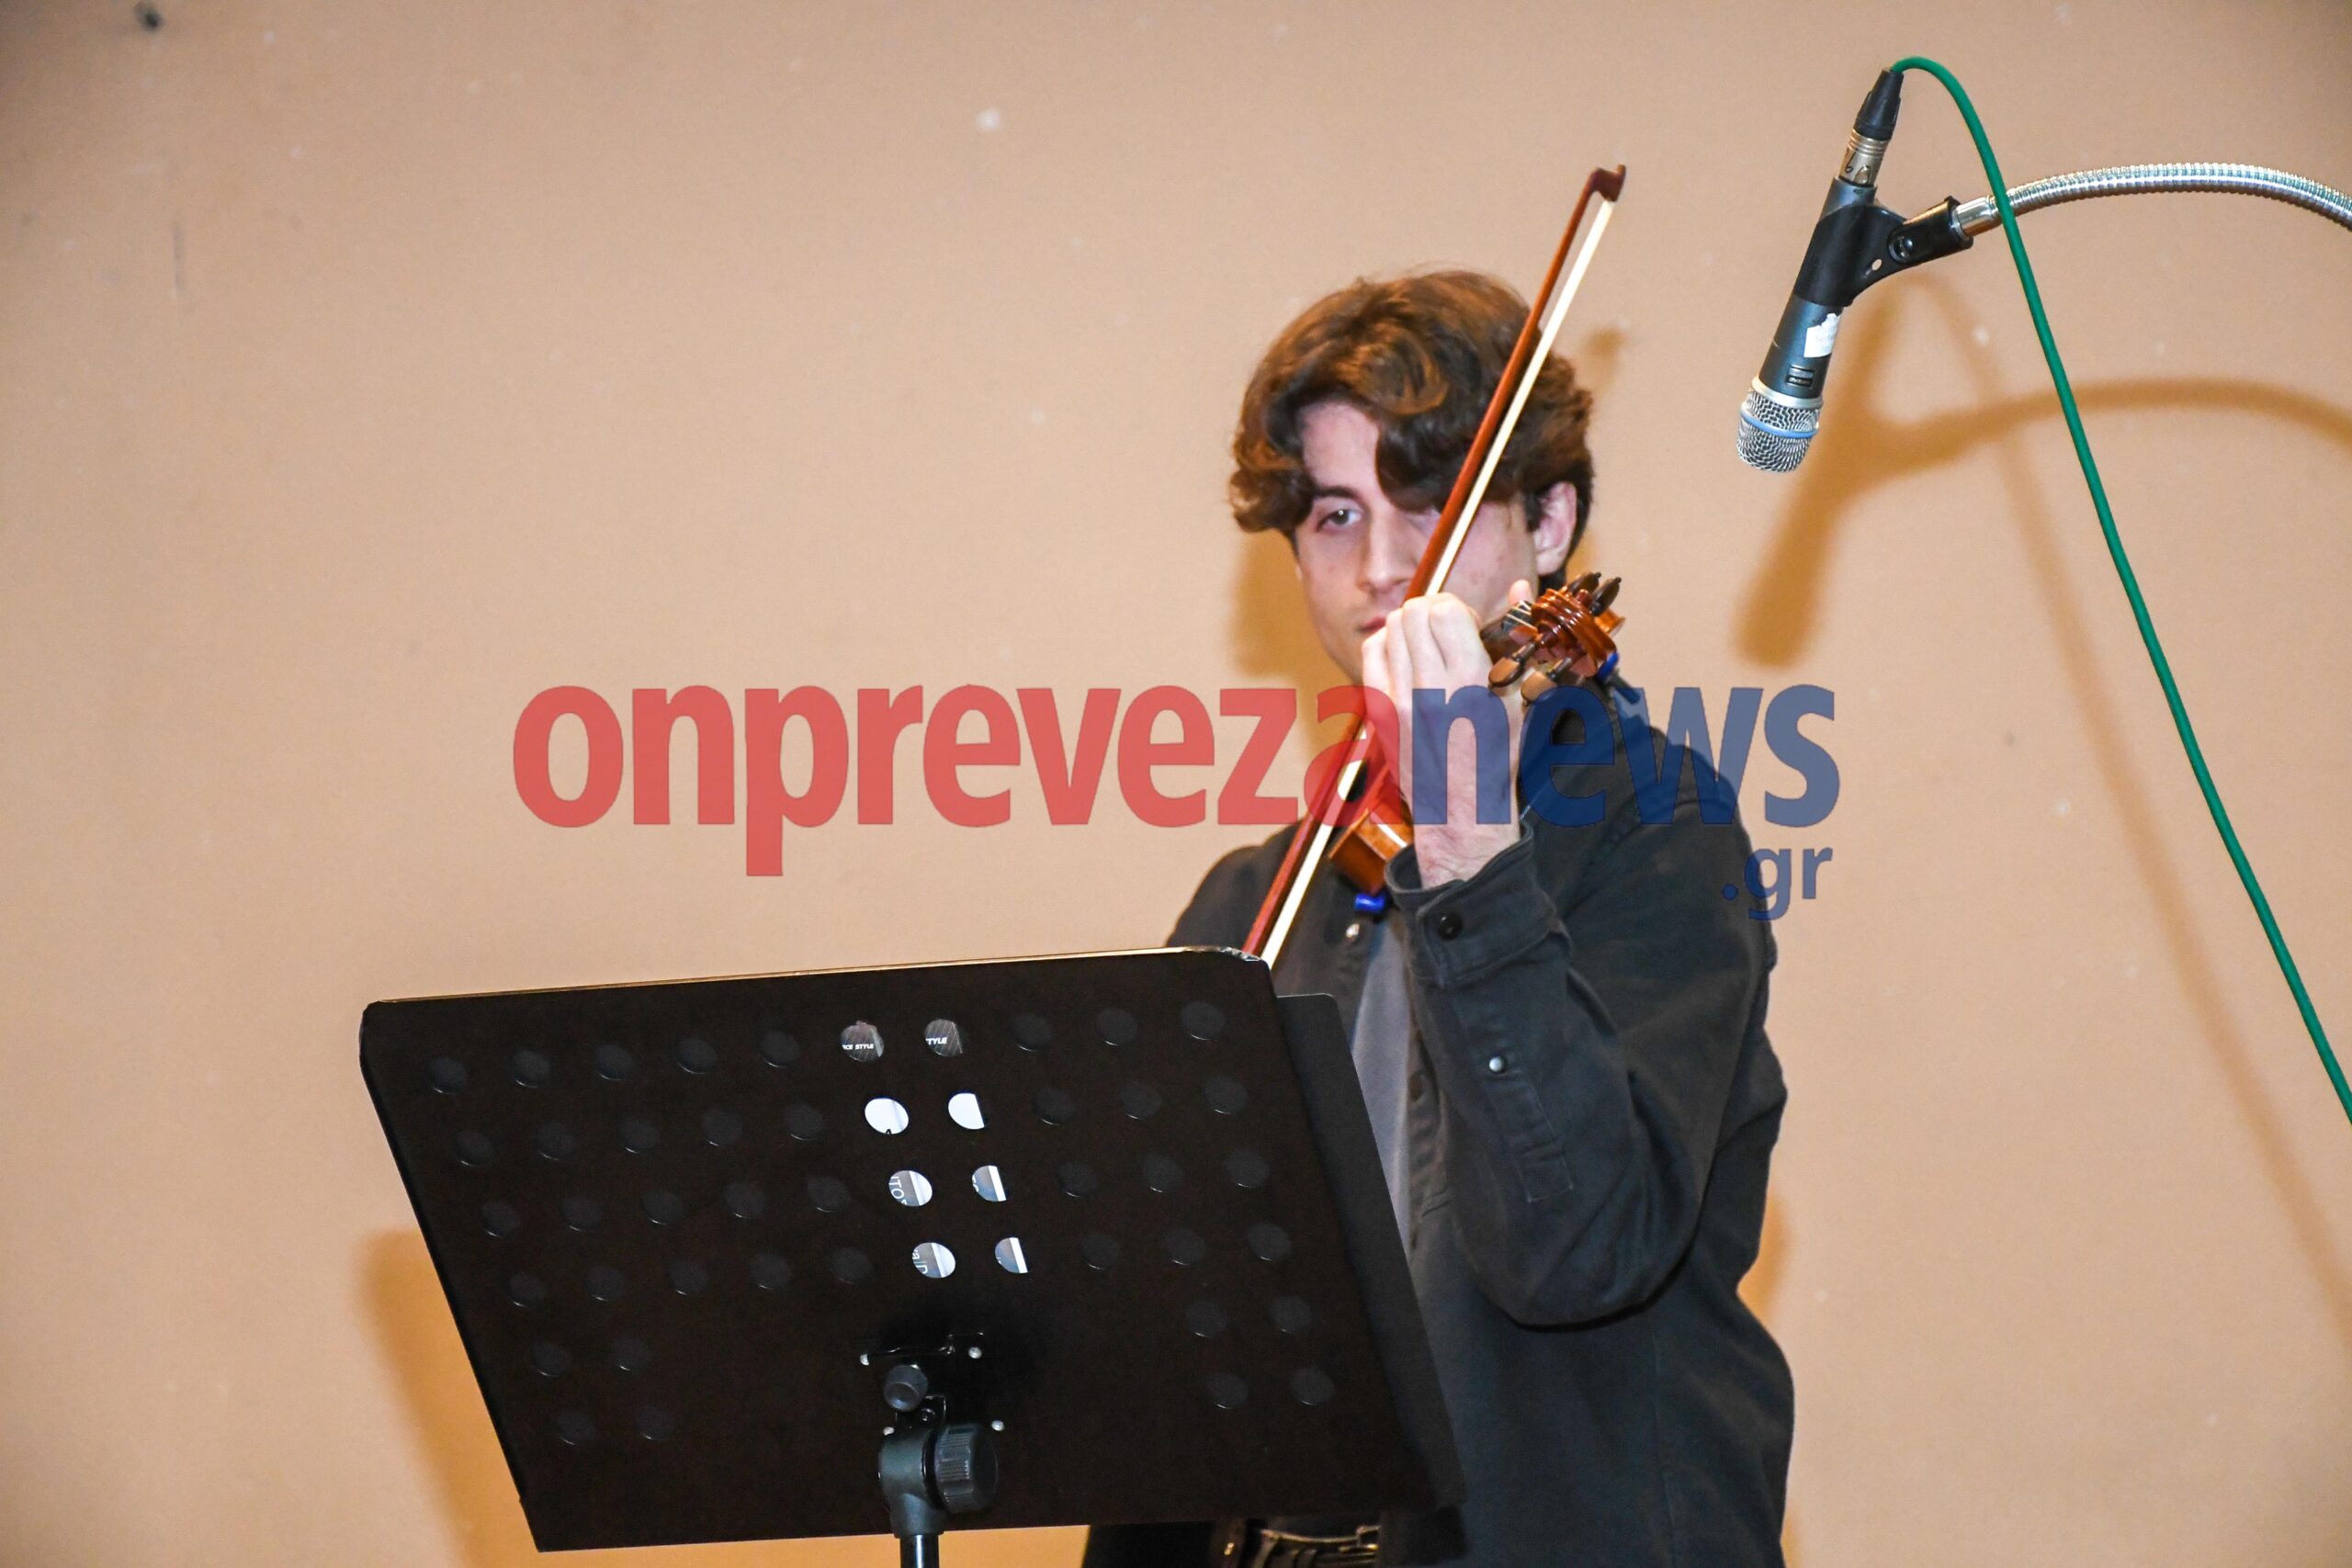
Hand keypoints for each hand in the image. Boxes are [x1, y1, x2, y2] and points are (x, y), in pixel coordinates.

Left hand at [1360, 579, 1531, 886]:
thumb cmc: (1498, 756)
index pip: (1443, 609)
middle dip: (1432, 612)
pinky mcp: (1378, 712)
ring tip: (1428, 646)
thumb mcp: (1520, 697)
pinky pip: (1371, 655)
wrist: (1461, 811)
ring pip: (1389, 628)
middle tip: (1448, 632)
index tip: (1469, 625)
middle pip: (1412, 612)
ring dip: (1410, 626)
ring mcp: (1398, 700)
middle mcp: (1429, 687)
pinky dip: (1386, 645)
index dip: (1457, 607)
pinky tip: (1405, 658)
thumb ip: (1518, 637)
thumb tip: (1521, 587)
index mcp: (1470, 681)